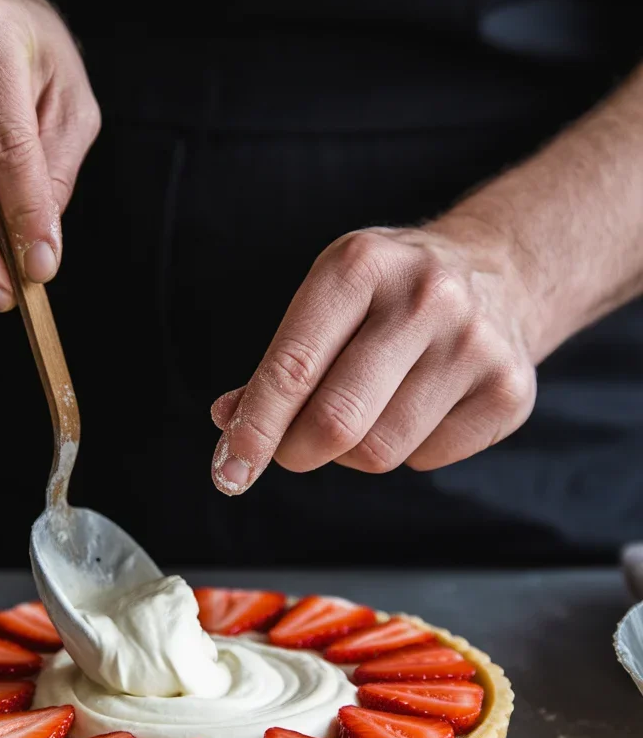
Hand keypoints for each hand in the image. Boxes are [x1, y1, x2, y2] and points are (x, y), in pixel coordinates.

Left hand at [210, 223, 538, 493]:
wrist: (500, 274)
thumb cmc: (387, 297)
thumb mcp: (328, 301)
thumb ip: (277, 364)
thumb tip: (230, 422)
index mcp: (360, 266)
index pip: (293, 368)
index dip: (255, 429)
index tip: (229, 471)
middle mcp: (424, 298)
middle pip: (336, 422)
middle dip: (296, 451)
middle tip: (292, 450)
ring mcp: (474, 345)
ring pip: (379, 452)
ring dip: (353, 452)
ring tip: (367, 412)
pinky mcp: (509, 391)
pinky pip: (426, 460)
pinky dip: (407, 452)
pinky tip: (418, 409)